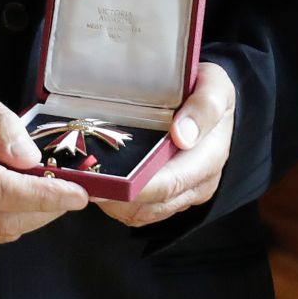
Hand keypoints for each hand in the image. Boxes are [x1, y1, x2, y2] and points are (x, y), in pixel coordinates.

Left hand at [96, 61, 234, 227]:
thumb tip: (182, 136)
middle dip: (115, 196)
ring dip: (113, 202)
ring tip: (87, 179)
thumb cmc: (209, 90)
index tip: (104, 182)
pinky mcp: (169, 199)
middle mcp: (197, 184)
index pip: (170, 183)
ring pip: (141, 213)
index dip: (136, 188)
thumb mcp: (215, 85)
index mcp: (209, 158)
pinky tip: (102, 182)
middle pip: (150, 204)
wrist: (210, 102)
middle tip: (82, 180)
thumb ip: (204, 106)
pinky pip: (139, 212)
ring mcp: (183, 195)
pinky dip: (118, 203)